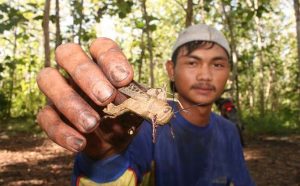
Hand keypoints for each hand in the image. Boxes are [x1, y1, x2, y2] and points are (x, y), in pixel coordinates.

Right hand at [36, 38, 142, 158]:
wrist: (114, 143)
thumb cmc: (126, 118)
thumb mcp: (136, 110)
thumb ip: (138, 102)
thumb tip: (140, 99)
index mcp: (101, 63)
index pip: (101, 46)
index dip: (110, 58)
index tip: (124, 79)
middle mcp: (77, 71)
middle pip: (68, 53)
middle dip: (86, 75)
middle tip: (105, 98)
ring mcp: (60, 90)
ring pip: (48, 79)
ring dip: (71, 102)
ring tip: (92, 124)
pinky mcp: (51, 113)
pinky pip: (45, 116)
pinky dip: (61, 131)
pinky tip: (80, 143)